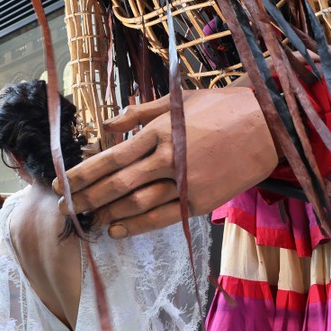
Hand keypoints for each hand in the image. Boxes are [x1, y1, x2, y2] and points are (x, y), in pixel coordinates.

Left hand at [54, 87, 278, 237]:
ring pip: (137, 202)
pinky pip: (162, 215)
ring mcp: (185, 181)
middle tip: (66, 208)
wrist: (268, 125)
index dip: (84, 172)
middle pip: (118, 183)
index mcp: (159, 130)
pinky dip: (137, 224)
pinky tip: (117, 229)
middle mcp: (167, 157)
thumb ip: (140, 113)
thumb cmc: (222, 106)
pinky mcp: (200, 199)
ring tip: (88, 221)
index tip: (63, 182)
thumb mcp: (178, 100)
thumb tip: (107, 124)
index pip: (112, 156)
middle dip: (88, 197)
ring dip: (109, 213)